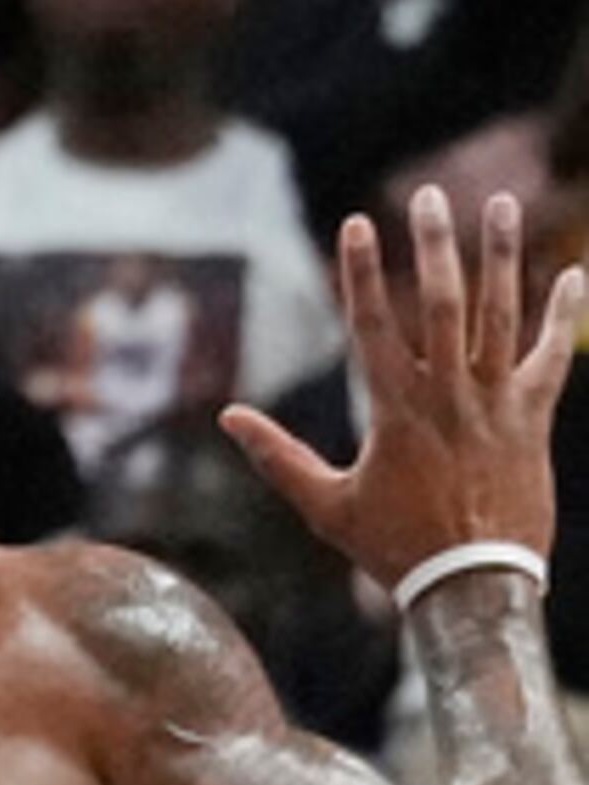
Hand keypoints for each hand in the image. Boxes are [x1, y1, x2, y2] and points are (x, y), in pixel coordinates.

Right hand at [227, 185, 582, 588]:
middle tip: (428, 196)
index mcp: (395, 411)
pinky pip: (552, 358)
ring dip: (498, 256)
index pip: (373, 325)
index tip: (357, 222)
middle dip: (433, 244)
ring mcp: (495, 404)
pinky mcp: (532, 420)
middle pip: (442, 303)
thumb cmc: (395, 551)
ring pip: (500, 315)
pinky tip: (571, 275)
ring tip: (498, 204)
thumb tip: (230, 416)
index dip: (363, 271)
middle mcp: (448, 396)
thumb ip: (280, 456)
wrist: (474, 588)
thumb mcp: (326, 507)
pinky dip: (562, 316)